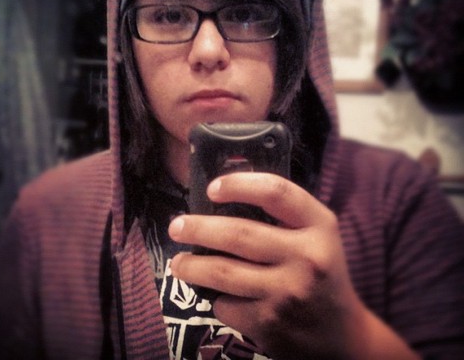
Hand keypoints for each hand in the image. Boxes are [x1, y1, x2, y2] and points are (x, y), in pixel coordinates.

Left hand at [168, 172, 417, 358]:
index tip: (212, 188)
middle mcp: (307, 257)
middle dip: (198, 228)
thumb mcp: (316, 235)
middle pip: (239, 233)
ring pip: (222, 272)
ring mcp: (287, 292)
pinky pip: (226, 304)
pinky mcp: (270, 323)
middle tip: (177, 226)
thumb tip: (226, 194)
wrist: (342, 336)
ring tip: (178, 262)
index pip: (276, 192)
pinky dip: (214, 297)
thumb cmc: (320, 272)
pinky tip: (212, 292)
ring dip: (191, 266)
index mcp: (320, 226)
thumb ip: (283, 214)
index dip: (239, 185)